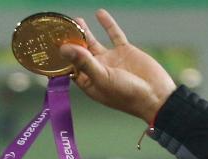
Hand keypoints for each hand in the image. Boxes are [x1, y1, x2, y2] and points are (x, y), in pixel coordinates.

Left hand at [61, 9, 176, 124]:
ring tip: (76, 20)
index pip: (70, 67)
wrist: (156, 95)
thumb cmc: (127, 94)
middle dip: (71, 41)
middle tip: (62, 27)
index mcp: (89, 82)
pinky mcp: (125, 51)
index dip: (61, 56)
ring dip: (85, 32)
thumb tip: (64, 48)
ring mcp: (111, 60)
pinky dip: (107, 24)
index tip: (51, 43)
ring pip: (94, 43)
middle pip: (80, 53)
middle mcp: (98, 71)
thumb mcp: (102, 78)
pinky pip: (114, 35)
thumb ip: (84, 62)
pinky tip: (99, 13)